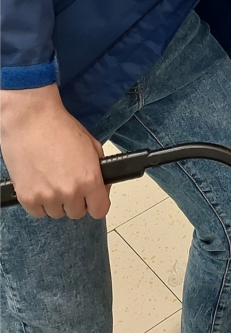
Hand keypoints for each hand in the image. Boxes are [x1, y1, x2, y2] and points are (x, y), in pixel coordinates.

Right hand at [0, 84, 108, 219]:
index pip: (100, 210)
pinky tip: (39, 184)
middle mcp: (69, 192)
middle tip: (69, 183)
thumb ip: (99, 171)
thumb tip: (100, 187)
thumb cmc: (59, 127)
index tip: (92, 200)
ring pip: (56, 213)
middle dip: (75, 200)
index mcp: (89, 180)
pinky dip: (39, 202)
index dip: (96, 204)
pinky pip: (38, 212)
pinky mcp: (27, 197)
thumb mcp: (92, 146)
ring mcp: (47, 196)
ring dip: (56, 201)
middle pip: (77, 213)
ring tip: (52, 180)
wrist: (31, 119)